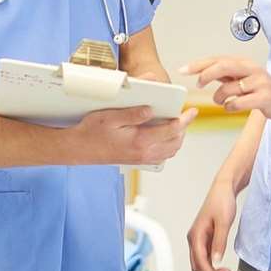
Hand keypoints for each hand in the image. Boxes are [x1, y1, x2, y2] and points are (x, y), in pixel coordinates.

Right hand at [77, 105, 195, 166]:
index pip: (172, 130)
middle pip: (175, 142)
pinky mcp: (137, 160)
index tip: (192, 111)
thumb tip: (151, 109)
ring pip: (170, 151)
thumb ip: (133, 113)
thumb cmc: (92, 131)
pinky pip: (161, 155)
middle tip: (184, 115)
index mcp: (140, 141)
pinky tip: (162, 136)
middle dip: (183, 128)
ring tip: (176, 124)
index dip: (185, 119)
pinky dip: (168, 146)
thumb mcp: (110, 117)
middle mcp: (144, 153)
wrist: (79, 148)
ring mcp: (141, 159)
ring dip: (177, 138)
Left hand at [182, 56, 270, 119]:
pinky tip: (232, 107)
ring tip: (221, 101)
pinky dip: (230, 107)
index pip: (217, 59)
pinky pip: (239, 102)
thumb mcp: (243, 77)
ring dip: (219, 97)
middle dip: (206, 75)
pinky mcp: (264, 97)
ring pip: (229, 87)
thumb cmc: (263, 89)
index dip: (199, 64)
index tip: (183, 70)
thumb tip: (201, 71)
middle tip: (199, 84)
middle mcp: (252, 69)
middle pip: (223, 66)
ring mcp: (259, 83)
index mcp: (244, 63)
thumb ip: (225, 74)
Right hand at [187, 181, 236, 270]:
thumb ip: (219, 243)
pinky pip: (204, 255)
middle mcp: (193, 238)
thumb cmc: (222, 202)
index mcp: (195, 235)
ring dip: (210, 270)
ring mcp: (198, 238)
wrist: (223, 190)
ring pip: (199, 261)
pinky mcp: (204, 237)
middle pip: (196, 264)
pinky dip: (211, 263)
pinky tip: (221, 264)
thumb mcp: (223, 223)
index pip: (199, 261)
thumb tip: (215, 262)